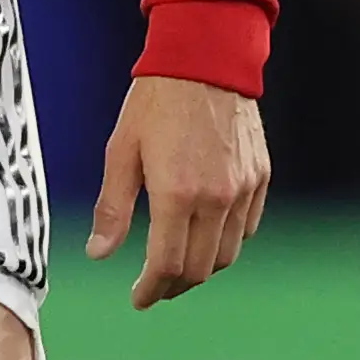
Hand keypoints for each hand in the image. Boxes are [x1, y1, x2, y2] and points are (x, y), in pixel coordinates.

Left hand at [87, 74, 269, 307]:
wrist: (205, 61)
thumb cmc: (153, 103)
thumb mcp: (120, 151)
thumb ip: (112, 207)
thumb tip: (99, 254)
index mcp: (177, 194)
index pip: (167, 264)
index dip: (151, 289)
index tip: (137, 298)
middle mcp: (217, 199)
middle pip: (199, 267)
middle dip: (174, 285)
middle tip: (152, 287)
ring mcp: (244, 191)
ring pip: (227, 253)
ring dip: (200, 267)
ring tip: (174, 266)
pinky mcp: (260, 180)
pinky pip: (246, 229)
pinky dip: (224, 242)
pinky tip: (203, 235)